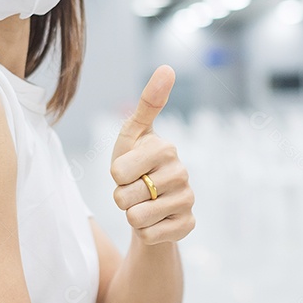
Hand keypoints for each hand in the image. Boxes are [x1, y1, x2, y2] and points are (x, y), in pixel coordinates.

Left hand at [110, 66, 194, 245]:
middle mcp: (181, 173)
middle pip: (124, 197)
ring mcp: (187, 201)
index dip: (115, 176)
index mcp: (166, 148)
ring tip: (144, 204)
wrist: (151, 204)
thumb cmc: (136, 164)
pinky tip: (156, 221)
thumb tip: (168, 67)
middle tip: (136, 190)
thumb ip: (148, 102)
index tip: (128, 171)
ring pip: (136, 218)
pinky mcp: (187, 225)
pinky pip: (149, 235)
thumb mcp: (133, 134)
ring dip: (132, 215)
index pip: (118, 172)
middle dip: (122, 198)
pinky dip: (145, 232)